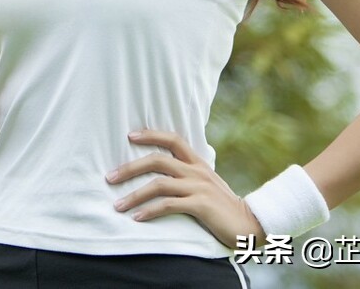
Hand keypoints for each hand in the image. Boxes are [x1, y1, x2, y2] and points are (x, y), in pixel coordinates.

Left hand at [106, 129, 266, 249]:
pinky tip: (138, 218)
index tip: (129, 136)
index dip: (150, 134)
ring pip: (159, 184)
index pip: (172, 139)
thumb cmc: (222, 205)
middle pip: (157, 160)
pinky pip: (169, 205)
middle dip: (130, 167)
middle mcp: (196, 171)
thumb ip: (187, 174)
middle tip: (110, 177)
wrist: (249, 225)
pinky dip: (150, 211)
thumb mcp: (205, 183)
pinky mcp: (201, 205)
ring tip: (117, 205)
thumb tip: (161, 171)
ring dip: (134, 195)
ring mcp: (199, 187)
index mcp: (197, 162)